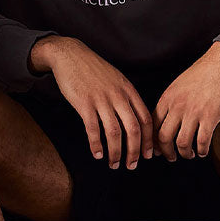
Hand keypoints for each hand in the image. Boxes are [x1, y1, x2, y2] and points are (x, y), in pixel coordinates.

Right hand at [30, 35, 152, 169]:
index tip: (148, 154)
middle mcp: (118, 96)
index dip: (149, 140)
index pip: (145, 119)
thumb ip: (125, 97)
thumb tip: (133, 119)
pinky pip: (93, 129)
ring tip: (114, 164)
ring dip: (116, 153)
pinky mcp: (84, 104)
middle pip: (133, 129)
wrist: (70, 55)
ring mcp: (101, 100)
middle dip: (135, 151)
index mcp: (128, 90)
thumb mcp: (116, 79)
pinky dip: (96, 145)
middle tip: (132, 165)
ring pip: (114, 133)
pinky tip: (97, 154)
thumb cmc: (92, 69)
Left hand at [153, 43, 219, 160]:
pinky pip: (202, 141)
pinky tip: (203, 151)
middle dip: (166, 152)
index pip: (153, 126)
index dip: (153, 142)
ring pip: (182, 143)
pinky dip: (201, 150)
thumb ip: (172, 102)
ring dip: (185, 153)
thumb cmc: (204, 71)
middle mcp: (177, 106)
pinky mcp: (211, 116)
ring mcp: (194, 112)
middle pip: (163, 138)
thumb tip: (168, 120)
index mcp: (167, 98)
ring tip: (189, 154)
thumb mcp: (179, 85)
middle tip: (171, 157)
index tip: (157, 149)